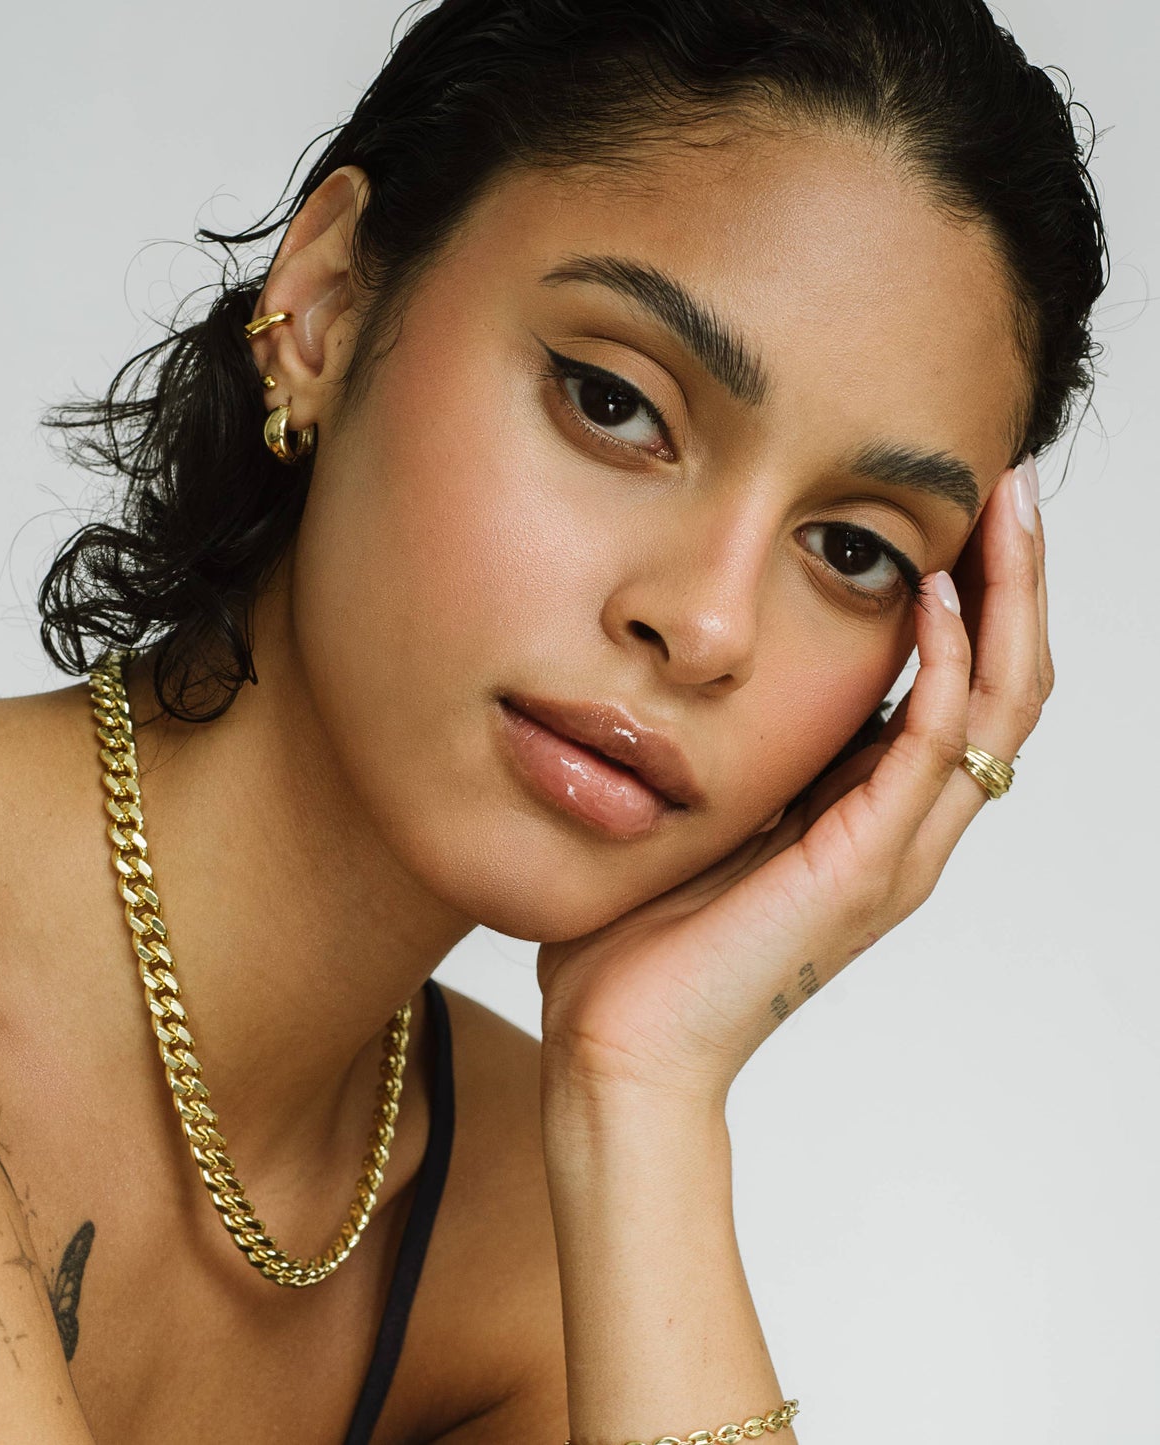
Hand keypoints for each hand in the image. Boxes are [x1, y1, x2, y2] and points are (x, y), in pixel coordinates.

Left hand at [536, 460, 1049, 1105]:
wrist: (619, 1047)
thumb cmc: (637, 941)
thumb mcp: (693, 814)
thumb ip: (726, 754)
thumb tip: (697, 680)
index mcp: (862, 814)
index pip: (955, 689)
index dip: (974, 600)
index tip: (958, 509)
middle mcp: (899, 829)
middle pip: (1004, 686)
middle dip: (1015, 582)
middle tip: (1012, 488)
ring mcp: (892, 852)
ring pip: (997, 708)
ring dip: (1008, 603)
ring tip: (1005, 510)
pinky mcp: (862, 868)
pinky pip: (928, 749)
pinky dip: (945, 668)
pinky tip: (934, 596)